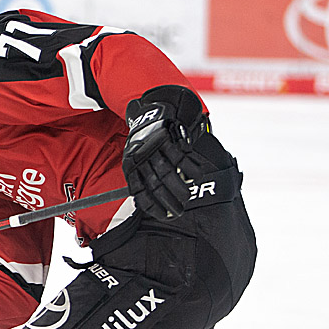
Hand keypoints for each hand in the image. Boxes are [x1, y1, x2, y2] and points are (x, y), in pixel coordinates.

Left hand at [123, 85, 207, 219]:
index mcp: (131, 166)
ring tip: (188, 197)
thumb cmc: (145, 142)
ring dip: (180, 188)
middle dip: (169, 202)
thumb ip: (142, 178)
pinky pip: (181, 157)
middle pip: (157, 185)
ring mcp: (155, 148)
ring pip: (170, 173)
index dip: (153, 207)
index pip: (141, 192)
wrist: (152, 112)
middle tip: (179, 211)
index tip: (164, 216)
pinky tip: (197, 176)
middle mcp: (142, 159)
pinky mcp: (168, 138)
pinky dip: (190, 168)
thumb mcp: (135, 159)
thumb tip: (150, 203)